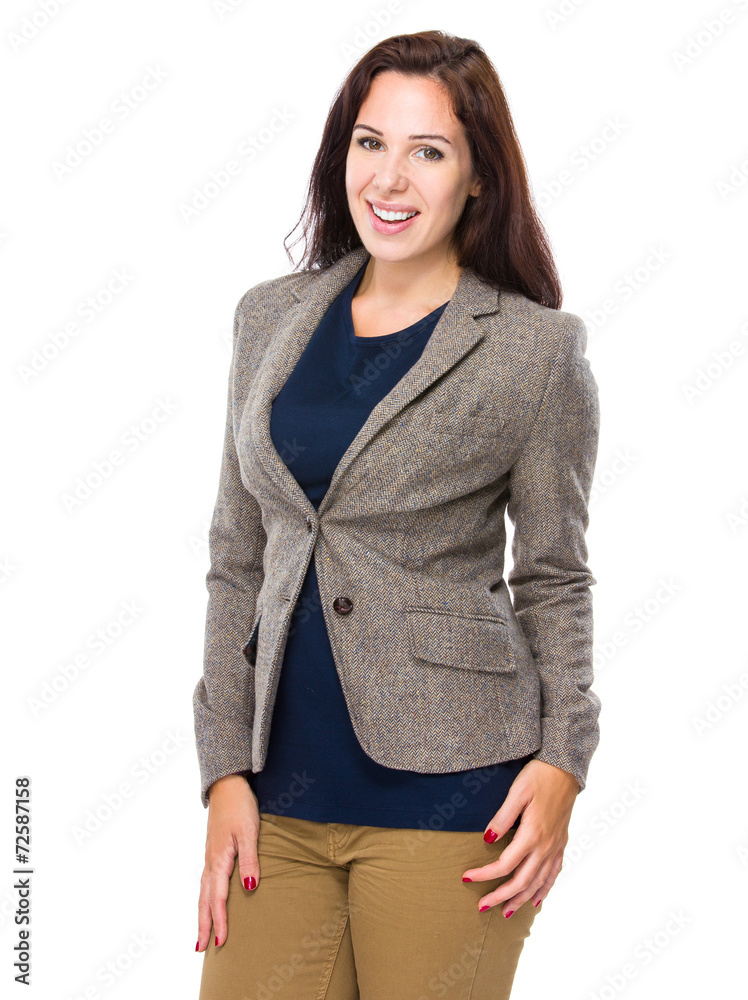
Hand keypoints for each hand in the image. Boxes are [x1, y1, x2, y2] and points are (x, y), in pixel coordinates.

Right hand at [196, 773, 260, 950]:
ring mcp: (210, 856)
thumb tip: (248, 890)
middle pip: (204, 899)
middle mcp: (211, 861)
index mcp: (219, 860)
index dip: (220, 921)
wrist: (227, 785)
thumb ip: (249, 861)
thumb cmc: (240, 807)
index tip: (220, 942)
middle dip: (203, 924)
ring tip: (201, 933)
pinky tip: (208, 901)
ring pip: (203, 891)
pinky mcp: (213, 851)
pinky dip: (205, 897)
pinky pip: (206, 881)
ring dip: (202, 913)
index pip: (218, 898)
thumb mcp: (249, 832)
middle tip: (200, 948)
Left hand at [461, 759, 578, 915]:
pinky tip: (536, 900)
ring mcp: (555, 847)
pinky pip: (553, 874)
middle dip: (500, 896)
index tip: (466, 877)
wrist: (565, 770)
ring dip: (521, 900)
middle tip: (482, 907)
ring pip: (538, 883)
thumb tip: (487, 839)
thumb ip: (502, 817)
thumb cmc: (539, 777)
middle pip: (521, 881)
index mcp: (532, 834)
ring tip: (505, 912)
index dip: (484, 875)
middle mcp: (545, 846)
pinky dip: (544, 890)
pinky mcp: (561, 843)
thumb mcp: (517, 792)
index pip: (504, 864)